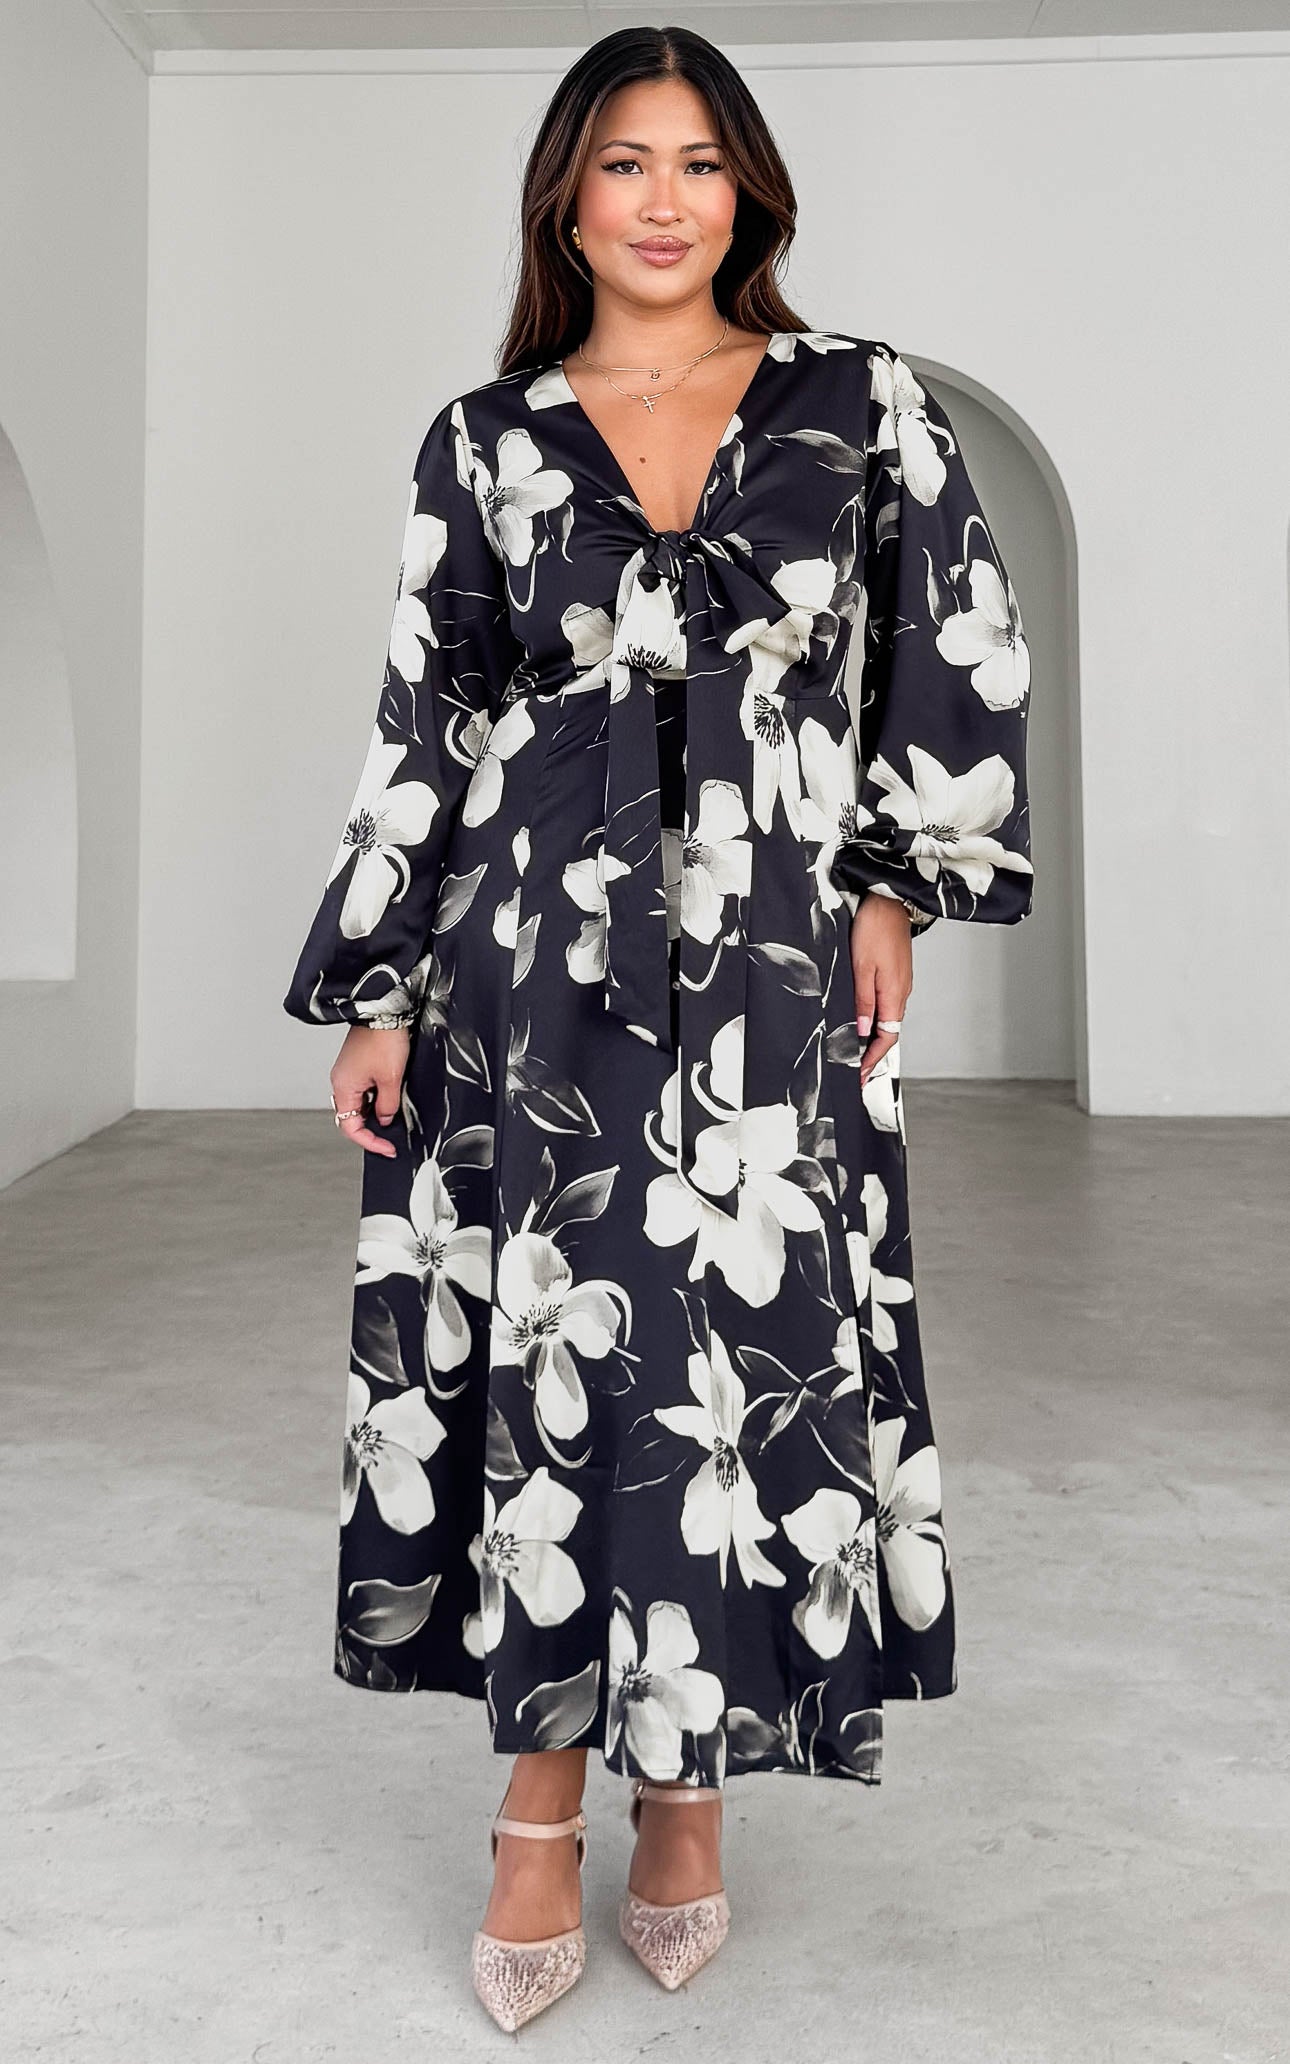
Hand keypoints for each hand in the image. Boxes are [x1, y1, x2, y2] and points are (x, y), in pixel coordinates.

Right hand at [330, 1025, 409, 1156]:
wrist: (383, 1011)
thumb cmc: (383, 1039)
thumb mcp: (391, 1079)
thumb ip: (387, 1105)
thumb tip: (384, 1119)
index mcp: (344, 1088)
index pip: (351, 1128)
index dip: (370, 1142)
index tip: (387, 1148)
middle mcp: (341, 1082)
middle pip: (352, 1118)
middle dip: (371, 1130)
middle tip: (391, 1138)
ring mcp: (347, 1074)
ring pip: (358, 1105)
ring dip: (374, 1114)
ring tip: (393, 1118)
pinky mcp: (356, 1066)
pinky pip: (363, 1091)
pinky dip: (374, 1101)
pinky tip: (389, 1099)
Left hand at [850, 894, 912, 1087]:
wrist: (888, 900)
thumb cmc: (874, 928)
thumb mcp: (861, 967)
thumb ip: (862, 1002)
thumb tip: (863, 1032)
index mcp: (894, 995)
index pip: (887, 1039)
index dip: (872, 1060)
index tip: (859, 1075)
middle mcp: (901, 992)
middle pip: (889, 1032)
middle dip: (872, 1054)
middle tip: (854, 1069)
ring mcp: (900, 983)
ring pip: (887, 1019)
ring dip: (873, 1037)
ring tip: (854, 1050)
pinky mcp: (895, 974)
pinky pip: (886, 1004)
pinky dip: (874, 1019)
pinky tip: (861, 1020)